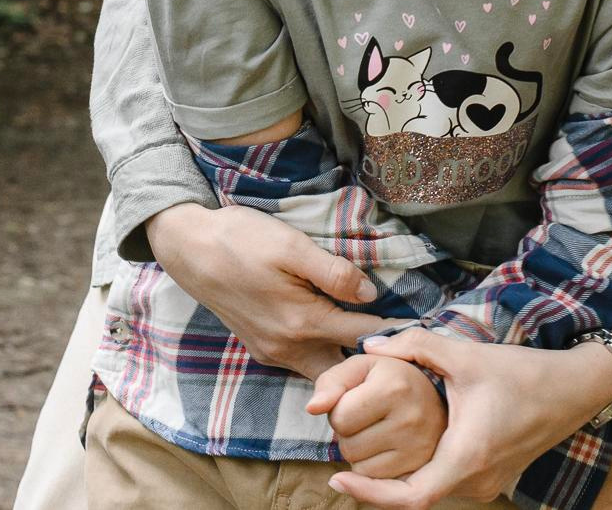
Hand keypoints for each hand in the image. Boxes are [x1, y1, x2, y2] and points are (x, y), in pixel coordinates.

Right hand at [144, 203, 391, 379]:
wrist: (189, 249)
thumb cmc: (241, 240)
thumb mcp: (292, 246)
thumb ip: (334, 272)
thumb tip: (373, 294)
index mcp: (301, 323)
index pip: (363, 336)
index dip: (393, 332)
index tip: (421, 329)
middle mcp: (287, 348)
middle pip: (344, 370)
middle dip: (372, 364)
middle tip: (401, 347)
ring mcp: (271, 353)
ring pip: (322, 371)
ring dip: (347, 362)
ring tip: (375, 344)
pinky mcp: (260, 348)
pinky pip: (302, 363)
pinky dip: (324, 357)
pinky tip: (336, 338)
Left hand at [307, 353, 445, 478]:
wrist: (435, 395)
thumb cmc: (389, 379)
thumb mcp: (360, 367)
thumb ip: (331, 381)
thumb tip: (312, 408)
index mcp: (394, 387)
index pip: (339, 418)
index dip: (338, 410)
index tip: (356, 399)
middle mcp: (411, 419)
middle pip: (348, 447)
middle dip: (348, 434)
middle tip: (369, 417)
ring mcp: (420, 448)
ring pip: (360, 471)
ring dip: (360, 455)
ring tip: (379, 430)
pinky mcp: (423, 471)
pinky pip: (378, 486)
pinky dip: (373, 471)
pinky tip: (387, 448)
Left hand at [325, 329, 611, 507]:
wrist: (574, 389)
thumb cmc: (522, 372)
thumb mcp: (465, 354)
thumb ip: (414, 346)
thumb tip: (369, 347)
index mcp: (467, 455)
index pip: (410, 497)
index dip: (370, 493)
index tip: (338, 478)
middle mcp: (477, 480)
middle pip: (414, 497)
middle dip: (376, 483)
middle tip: (342, 459)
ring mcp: (487, 485)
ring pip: (430, 491)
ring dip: (398, 478)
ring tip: (365, 453)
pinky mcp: (491, 479)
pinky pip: (446, 484)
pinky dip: (420, 472)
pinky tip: (402, 450)